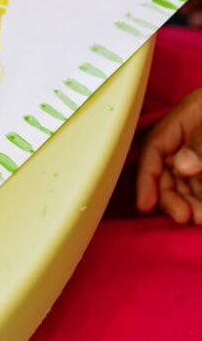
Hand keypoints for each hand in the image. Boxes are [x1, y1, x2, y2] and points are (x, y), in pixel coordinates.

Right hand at [136, 88, 201, 222]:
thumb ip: (200, 141)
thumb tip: (182, 165)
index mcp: (181, 122)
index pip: (153, 150)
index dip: (146, 179)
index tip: (145, 205)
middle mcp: (187, 141)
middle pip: (167, 173)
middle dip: (173, 199)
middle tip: (186, 217)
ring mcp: (201, 155)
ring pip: (187, 185)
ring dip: (191, 204)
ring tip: (201, 218)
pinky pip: (201, 186)